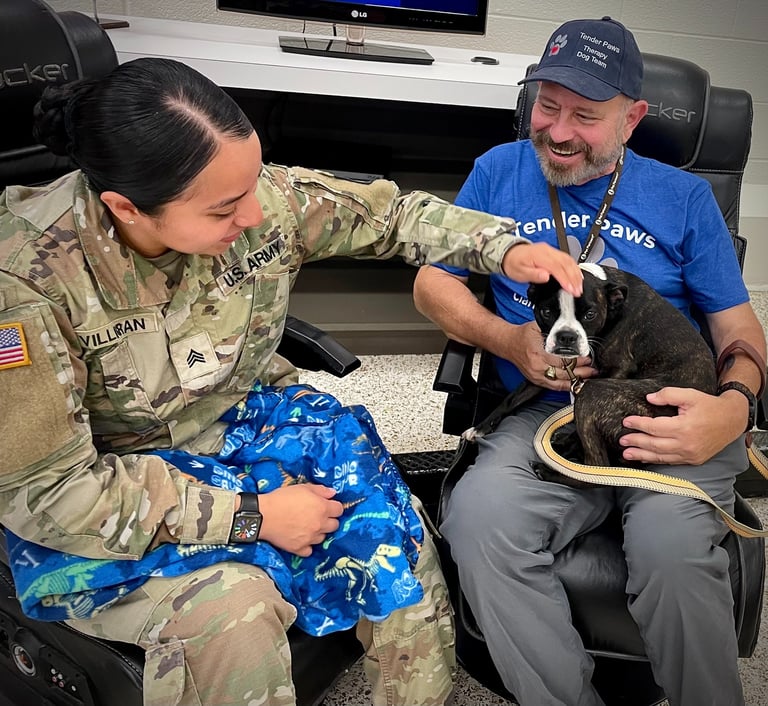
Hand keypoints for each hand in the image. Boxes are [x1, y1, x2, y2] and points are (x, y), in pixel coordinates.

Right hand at [258, 484, 342, 556]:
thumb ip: (320, 490)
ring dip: (318, 532)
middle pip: (335, 525)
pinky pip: (309, 550)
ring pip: (323, 538)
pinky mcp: (300, 548)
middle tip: (318, 516)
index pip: (339, 510)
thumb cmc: (282, 498)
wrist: (263, 515)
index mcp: (322, 508)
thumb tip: (333, 493)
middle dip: (329, 520)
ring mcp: (311, 538)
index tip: (327, 505)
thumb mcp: (302, 487)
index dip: (333, 507)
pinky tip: (301, 539)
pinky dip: (307, 545)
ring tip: (307, 527)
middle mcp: (320, 525)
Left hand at [502, 242, 582, 295]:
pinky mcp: (553, 253)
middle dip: (574, 278)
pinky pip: (567, 259)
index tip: (571, 289)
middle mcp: (547, 251)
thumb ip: (533, 275)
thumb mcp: (519, 272)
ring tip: (579, 286)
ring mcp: (551, 251)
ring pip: (569, 260)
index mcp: (539, 255)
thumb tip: (546, 277)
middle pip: (566, 263)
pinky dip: (574, 268)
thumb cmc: (513, 263)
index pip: (557, 267)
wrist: (509, 254)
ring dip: (576, 273)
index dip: (565, 279)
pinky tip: (576, 276)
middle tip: (578, 291)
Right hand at [508, 321, 592, 391]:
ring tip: (588, 376)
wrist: (508, 344)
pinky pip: (554, 386)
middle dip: (580, 370)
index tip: (586, 356)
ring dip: (576, 379)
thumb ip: (553, 329)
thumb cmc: (522, 335)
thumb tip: (570, 331)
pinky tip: (576, 383)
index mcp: (538, 353)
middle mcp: (537, 366)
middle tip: (591, 367)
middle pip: (564, 373)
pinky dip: (566, 386)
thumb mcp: (537, 326)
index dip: (577, 360)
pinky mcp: (536, 380)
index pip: (562, 360)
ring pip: (561, 382)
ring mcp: (537, 375)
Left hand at [620, 387, 746, 465]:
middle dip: (636, 442)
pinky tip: (645, 458)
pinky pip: (670, 461)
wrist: (732, 420)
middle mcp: (686, 444)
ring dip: (642, 455)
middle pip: (654, 445)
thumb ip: (668, 395)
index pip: (654, 427)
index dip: (639, 424)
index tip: (626, 422)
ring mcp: (690, 455)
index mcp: (684, 427)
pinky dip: (656, 460)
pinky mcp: (693, 460)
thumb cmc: (710, 407)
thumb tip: (649, 398)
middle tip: (622, 440)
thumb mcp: (690, 395)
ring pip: (661, 456)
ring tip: (627, 454)